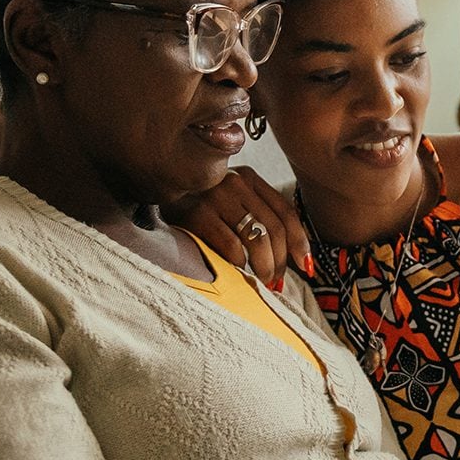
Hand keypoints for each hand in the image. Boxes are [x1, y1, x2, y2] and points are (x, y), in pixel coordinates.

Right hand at [163, 167, 309, 285]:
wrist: (154, 185)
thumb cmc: (196, 201)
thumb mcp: (229, 197)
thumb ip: (256, 213)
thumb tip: (291, 256)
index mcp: (249, 178)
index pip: (286, 212)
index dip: (300, 242)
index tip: (305, 266)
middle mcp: (235, 182)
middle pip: (274, 229)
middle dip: (280, 261)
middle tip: (276, 282)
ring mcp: (216, 196)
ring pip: (257, 239)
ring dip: (264, 267)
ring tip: (262, 281)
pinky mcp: (197, 213)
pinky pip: (231, 246)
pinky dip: (239, 263)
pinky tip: (237, 270)